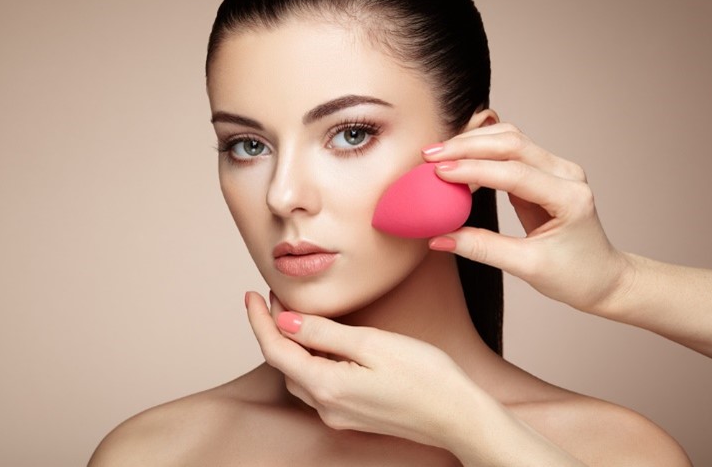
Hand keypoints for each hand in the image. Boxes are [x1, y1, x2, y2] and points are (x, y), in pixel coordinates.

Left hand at [244, 291, 586, 464]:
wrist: (459, 417)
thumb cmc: (425, 377)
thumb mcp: (372, 343)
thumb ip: (324, 333)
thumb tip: (286, 321)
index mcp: (326, 385)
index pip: (275, 349)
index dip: (259, 320)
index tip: (252, 294)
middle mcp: (326, 406)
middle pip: (284, 364)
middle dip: (274, 331)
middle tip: (277, 298)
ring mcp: (340, 415)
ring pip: (300, 376)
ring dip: (292, 347)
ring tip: (297, 316)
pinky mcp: (354, 417)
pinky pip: (319, 386)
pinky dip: (312, 361)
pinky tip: (326, 345)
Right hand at [424, 123, 631, 313]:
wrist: (602, 278)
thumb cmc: (574, 275)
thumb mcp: (526, 267)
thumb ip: (482, 249)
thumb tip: (438, 239)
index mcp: (569, 198)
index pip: (515, 173)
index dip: (474, 169)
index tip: (439, 171)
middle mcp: (566, 174)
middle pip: (512, 143)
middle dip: (467, 146)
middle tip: (430, 156)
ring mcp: (557, 169)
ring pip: (511, 139)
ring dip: (473, 142)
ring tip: (439, 155)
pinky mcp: (544, 172)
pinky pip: (510, 151)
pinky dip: (482, 151)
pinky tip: (458, 159)